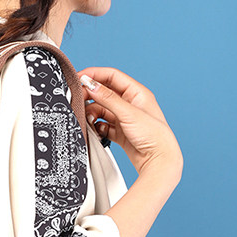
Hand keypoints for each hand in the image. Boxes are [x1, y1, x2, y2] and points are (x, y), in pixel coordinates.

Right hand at [77, 66, 182, 180]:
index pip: (112, 76)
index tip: (79, 78)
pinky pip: (103, 125)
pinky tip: (97, 130)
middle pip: (104, 93)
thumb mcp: (128, 113)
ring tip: (89, 119)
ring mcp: (124, 118)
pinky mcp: (120, 133)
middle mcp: (130, 104)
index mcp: (136, 93)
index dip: (94, 75)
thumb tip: (90, 84)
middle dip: (91, 96)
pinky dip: (98, 126)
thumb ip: (108, 98)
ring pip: (102, 110)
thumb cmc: (153, 136)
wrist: (159, 161)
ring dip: (93, 113)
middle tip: (78, 100)